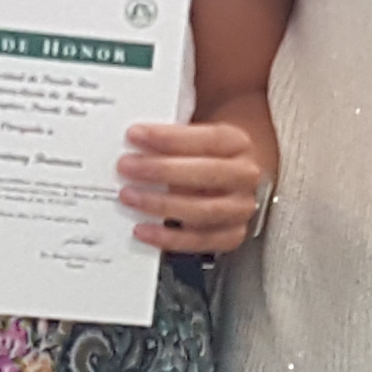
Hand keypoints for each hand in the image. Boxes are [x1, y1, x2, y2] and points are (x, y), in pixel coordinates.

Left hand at [117, 118, 269, 254]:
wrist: (229, 177)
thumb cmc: (204, 153)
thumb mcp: (195, 131)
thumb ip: (172, 131)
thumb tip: (136, 135)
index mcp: (238, 143)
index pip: (207, 139)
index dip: (169, 138)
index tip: (135, 135)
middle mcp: (245, 176)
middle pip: (207, 173)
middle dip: (161, 170)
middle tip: (127, 166)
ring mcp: (240, 208)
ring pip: (203, 210)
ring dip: (161, 205)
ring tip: (129, 196)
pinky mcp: (231, 235)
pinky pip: (200, 241)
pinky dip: (168, 238)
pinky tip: (143, 229)